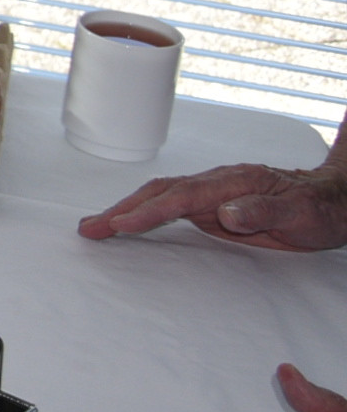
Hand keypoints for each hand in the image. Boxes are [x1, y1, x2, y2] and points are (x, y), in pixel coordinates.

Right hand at [79, 165, 346, 251]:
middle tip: (88, 228)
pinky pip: (170, 207)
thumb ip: (264, 210)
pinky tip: (129, 223)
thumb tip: (226, 212)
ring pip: (159, 197)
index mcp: (232, 183)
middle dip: (121, 209)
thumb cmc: (320, 208)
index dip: (149, 211)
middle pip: (159, 192)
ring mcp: (212, 194)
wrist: (333, 200)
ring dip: (126, 210)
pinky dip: (143, 213)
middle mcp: (215, 184)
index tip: (120, 224)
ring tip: (96, 226)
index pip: (181, 197)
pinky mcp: (212, 206)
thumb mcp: (302, 213)